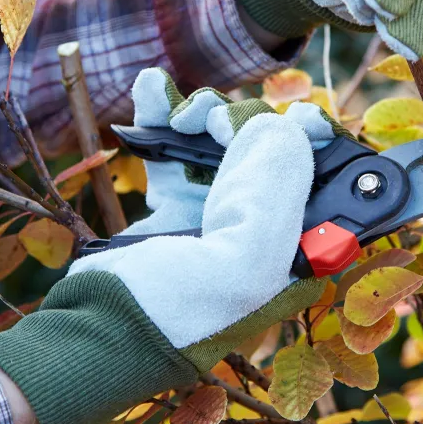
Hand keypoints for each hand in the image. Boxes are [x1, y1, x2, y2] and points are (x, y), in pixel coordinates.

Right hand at [0, 69, 344, 423]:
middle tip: (214, 123)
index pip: (323, 184)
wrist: (99, 333)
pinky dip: (163, 117)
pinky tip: (152, 90)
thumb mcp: (246, 263)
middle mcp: (260, 234)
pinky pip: (177, 153)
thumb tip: (278, 125)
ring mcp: (215, 220)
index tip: (301, 117)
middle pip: (270, 154)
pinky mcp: (173, 211)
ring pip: (222, 146)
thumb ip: (276, 190)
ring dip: (201, 115)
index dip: (317, 144)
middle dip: (246, 122)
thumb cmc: (177, 315)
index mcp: (293, 255)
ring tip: (177, 116)